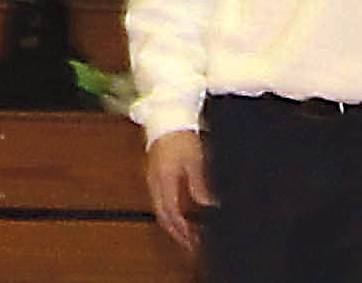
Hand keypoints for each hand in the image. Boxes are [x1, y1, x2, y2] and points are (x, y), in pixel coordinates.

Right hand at [144, 131, 210, 256]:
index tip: (195, 242)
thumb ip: (200, 185)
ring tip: (188, 232)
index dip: (183, 231)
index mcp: (164, 181)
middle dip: (177, 233)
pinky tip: (180, 212)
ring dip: (172, 223)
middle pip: (162, 216)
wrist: (167, 116)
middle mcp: (154, 182)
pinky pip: (159, 199)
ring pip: (159, 209)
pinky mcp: (154, 173)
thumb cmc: (181, 136)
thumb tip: (208, 206)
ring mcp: (152, 178)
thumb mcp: (195, 161)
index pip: (171, 214)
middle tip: (192, 244)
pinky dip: (169, 211)